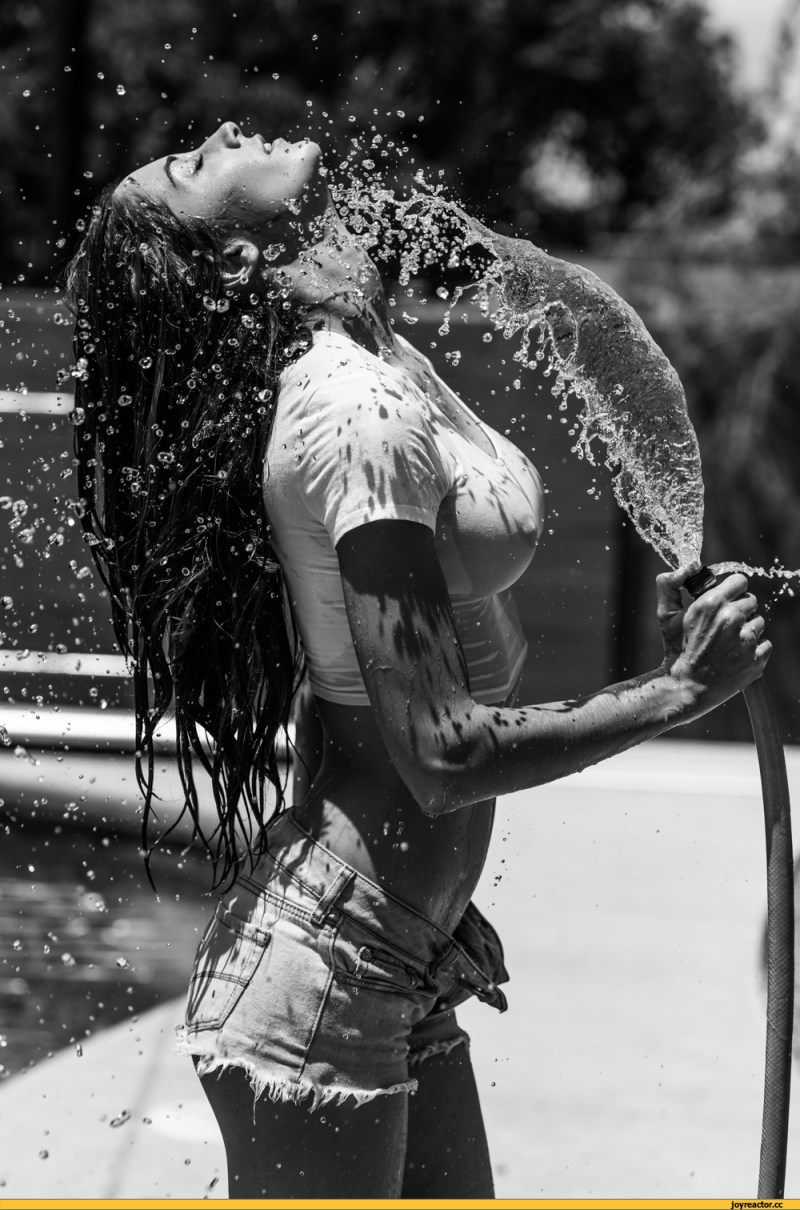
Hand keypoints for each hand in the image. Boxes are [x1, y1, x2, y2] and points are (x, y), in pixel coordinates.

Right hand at [656, 567, 770, 714]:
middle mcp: (732, 618)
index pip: (740, 581)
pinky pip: (765, 644)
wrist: (686, 686)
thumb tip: (690, 566)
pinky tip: (735, 656)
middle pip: (752, 601)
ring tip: (728, 643)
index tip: (727, 599)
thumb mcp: (666, 614)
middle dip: (739, 610)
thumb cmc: (676, 648)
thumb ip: (670, 584)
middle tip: (723, 626)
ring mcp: (746, 640)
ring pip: (759, 623)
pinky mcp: (756, 659)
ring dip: (747, 631)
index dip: (733, 590)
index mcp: (712, 603)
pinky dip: (754, 650)